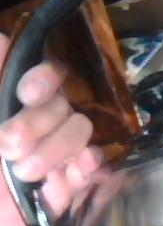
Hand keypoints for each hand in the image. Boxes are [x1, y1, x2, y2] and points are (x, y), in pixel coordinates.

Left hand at [0, 34, 101, 225]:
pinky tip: (76, 170)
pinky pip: (92, 170)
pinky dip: (88, 167)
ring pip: (80, 135)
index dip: (45, 80)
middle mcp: (45, 124)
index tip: (27, 95)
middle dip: (38, 125)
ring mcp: (60, 154)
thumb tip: (1, 40)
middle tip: (8, 146)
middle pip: (65, 108)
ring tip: (24, 172)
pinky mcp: (71, 185)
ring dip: (55, 149)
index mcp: (21, 106)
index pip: (50, 77)